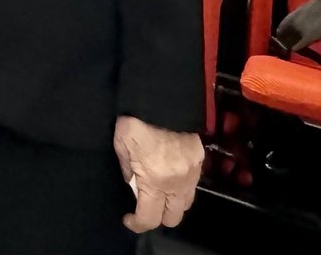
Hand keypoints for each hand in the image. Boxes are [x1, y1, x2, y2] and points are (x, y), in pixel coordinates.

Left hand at [113, 115, 202, 232]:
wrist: (163, 98)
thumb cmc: (136, 120)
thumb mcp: (121, 144)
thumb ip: (126, 169)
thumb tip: (132, 183)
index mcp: (155, 181)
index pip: (149, 218)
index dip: (137, 223)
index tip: (128, 219)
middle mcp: (176, 184)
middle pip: (173, 218)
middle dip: (158, 216)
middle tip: (145, 204)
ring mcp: (191, 174)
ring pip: (186, 204)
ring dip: (172, 203)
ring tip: (158, 191)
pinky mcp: (199, 161)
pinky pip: (192, 185)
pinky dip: (181, 187)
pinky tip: (170, 175)